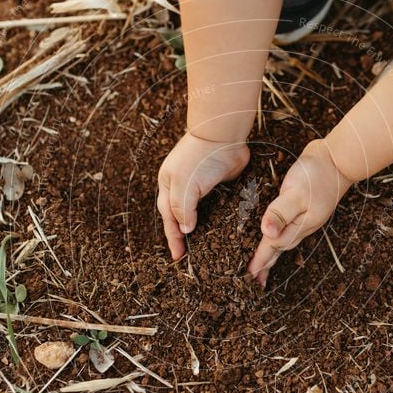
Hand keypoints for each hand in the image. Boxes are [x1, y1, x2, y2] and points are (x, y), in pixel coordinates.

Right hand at [157, 132, 249, 259]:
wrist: (224, 135)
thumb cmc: (199, 157)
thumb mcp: (184, 184)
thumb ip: (182, 208)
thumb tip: (185, 230)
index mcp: (169, 186)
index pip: (169, 218)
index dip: (173, 238)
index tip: (178, 257)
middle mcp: (183, 187)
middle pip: (181, 217)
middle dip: (183, 237)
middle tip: (189, 257)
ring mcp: (201, 186)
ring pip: (199, 213)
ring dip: (201, 229)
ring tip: (206, 249)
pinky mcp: (220, 184)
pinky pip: (217, 206)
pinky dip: (218, 218)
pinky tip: (223, 230)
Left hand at [248, 139, 353, 286]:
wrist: (338, 160)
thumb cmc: (317, 175)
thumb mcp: (297, 193)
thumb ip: (280, 213)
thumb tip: (266, 233)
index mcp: (298, 226)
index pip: (273, 247)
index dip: (259, 260)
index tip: (248, 274)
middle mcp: (301, 226)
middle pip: (279, 250)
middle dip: (266, 264)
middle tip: (253, 280)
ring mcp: (303, 218)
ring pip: (284, 241)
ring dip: (272, 254)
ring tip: (262, 266)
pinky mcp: (302, 208)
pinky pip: (287, 229)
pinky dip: (278, 238)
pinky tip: (274, 237)